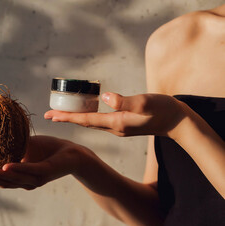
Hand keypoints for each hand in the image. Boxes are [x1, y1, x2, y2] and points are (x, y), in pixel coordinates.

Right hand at [0, 135, 90, 189]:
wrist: (72, 152)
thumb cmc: (49, 149)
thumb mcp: (26, 146)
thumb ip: (13, 144)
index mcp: (23, 178)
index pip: (4, 181)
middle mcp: (29, 182)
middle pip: (6, 183)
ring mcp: (37, 178)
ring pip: (15, 179)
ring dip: (0, 175)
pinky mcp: (45, 171)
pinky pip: (29, 170)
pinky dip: (17, 169)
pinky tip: (6, 166)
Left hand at [44, 93, 186, 136]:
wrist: (178, 121)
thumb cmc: (163, 110)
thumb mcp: (144, 103)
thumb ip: (124, 101)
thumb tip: (104, 97)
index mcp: (116, 123)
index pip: (85, 120)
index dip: (67, 117)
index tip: (50, 116)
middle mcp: (114, 127)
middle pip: (84, 123)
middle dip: (66, 119)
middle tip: (47, 115)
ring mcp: (119, 127)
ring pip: (91, 122)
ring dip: (75, 118)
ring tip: (61, 114)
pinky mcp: (124, 123)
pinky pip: (100, 120)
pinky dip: (87, 116)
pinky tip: (84, 112)